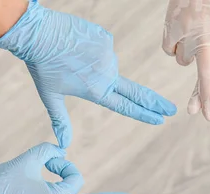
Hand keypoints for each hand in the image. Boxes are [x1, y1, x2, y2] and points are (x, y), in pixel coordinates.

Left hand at [0, 0, 176, 147]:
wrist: (37, 33)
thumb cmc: (42, 66)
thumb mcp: (51, 96)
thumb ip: (61, 121)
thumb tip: (62, 145)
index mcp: (96, 91)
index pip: (126, 106)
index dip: (144, 114)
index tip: (160, 119)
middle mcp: (107, 74)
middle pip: (136, 91)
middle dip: (156, 102)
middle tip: (172, 110)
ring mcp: (108, 55)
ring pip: (108, 63)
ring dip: (95, 63)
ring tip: (72, 57)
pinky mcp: (106, 38)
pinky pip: (103, 46)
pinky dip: (93, 47)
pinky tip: (77, 44)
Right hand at [162, 0, 209, 120]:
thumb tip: (196, 75)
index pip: (209, 75)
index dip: (207, 96)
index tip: (207, 116)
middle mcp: (198, 39)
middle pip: (187, 64)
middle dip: (191, 55)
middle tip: (200, 35)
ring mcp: (182, 33)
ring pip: (178, 57)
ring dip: (183, 46)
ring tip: (192, 25)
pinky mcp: (170, 27)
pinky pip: (168, 49)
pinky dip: (173, 40)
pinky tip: (181, 25)